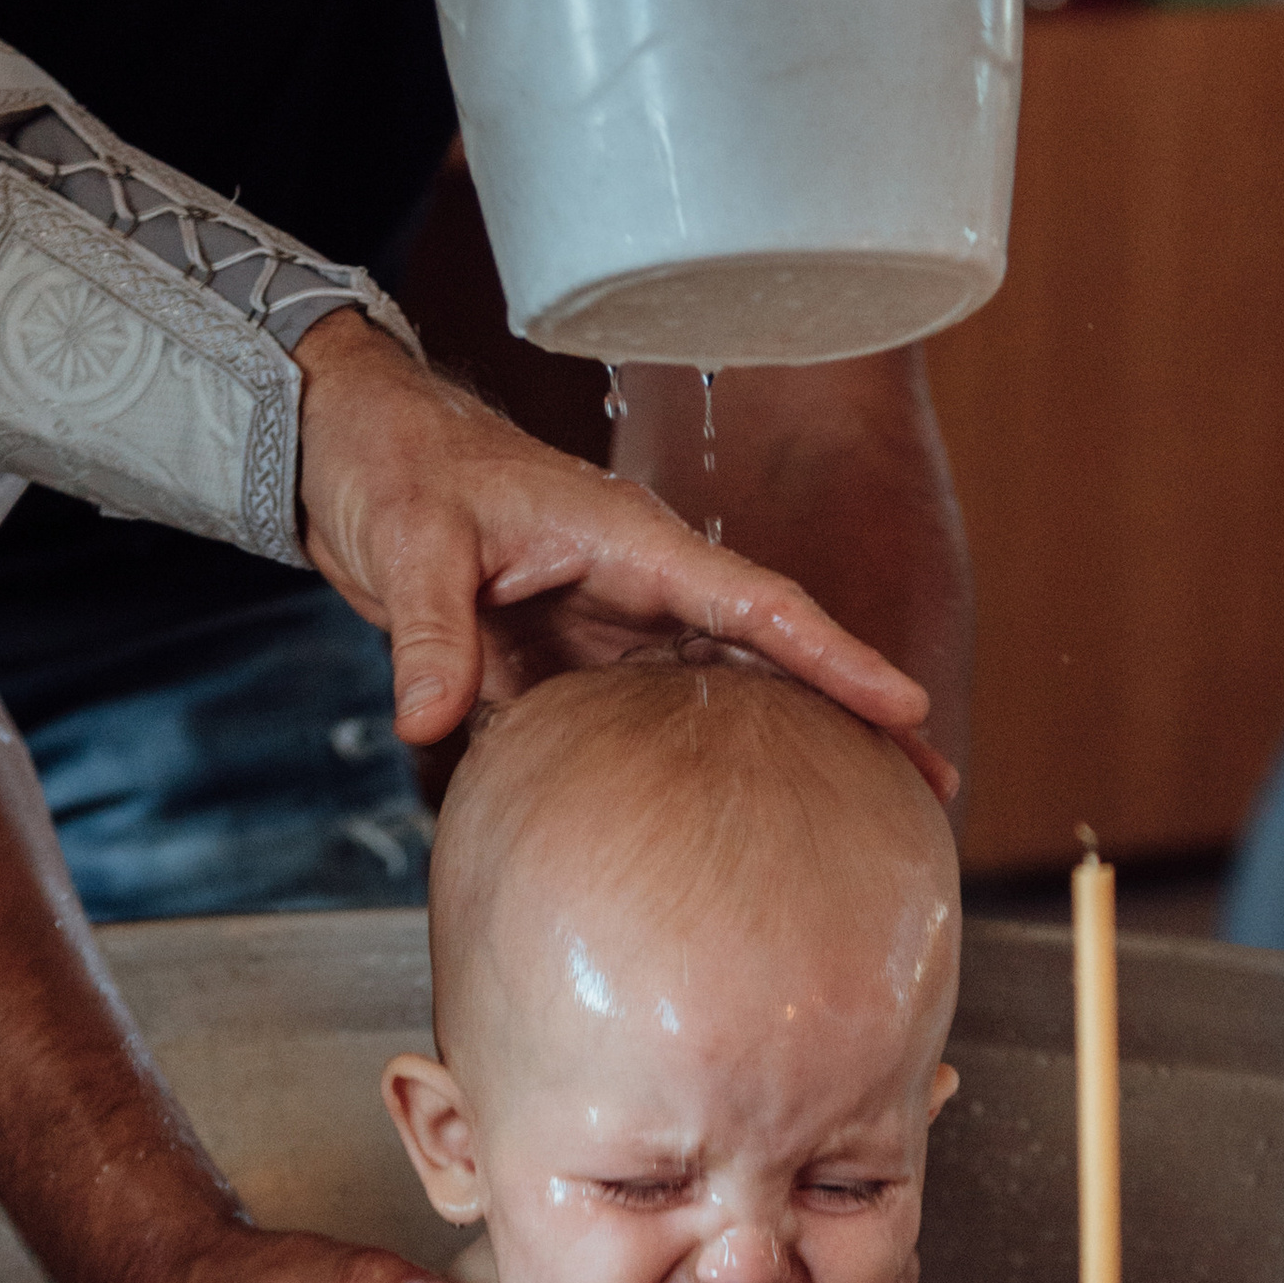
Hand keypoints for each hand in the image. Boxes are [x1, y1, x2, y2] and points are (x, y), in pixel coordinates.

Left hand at [293, 314, 956, 800]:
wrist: (354, 456)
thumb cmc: (398, 468)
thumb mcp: (412, 544)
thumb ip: (428, 635)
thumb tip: (427, 725)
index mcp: (632, 543)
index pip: (758, 605)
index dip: (835, 659)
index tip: (905, 709)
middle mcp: (641, 588)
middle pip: (772, 662)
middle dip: (854, 720)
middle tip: (929, 791)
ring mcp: (613, 631)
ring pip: (724, 700)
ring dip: (792, 754)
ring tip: (864, 822)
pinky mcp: (573, 666)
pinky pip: (648, 727)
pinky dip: (697, 772)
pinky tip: (734, 827)